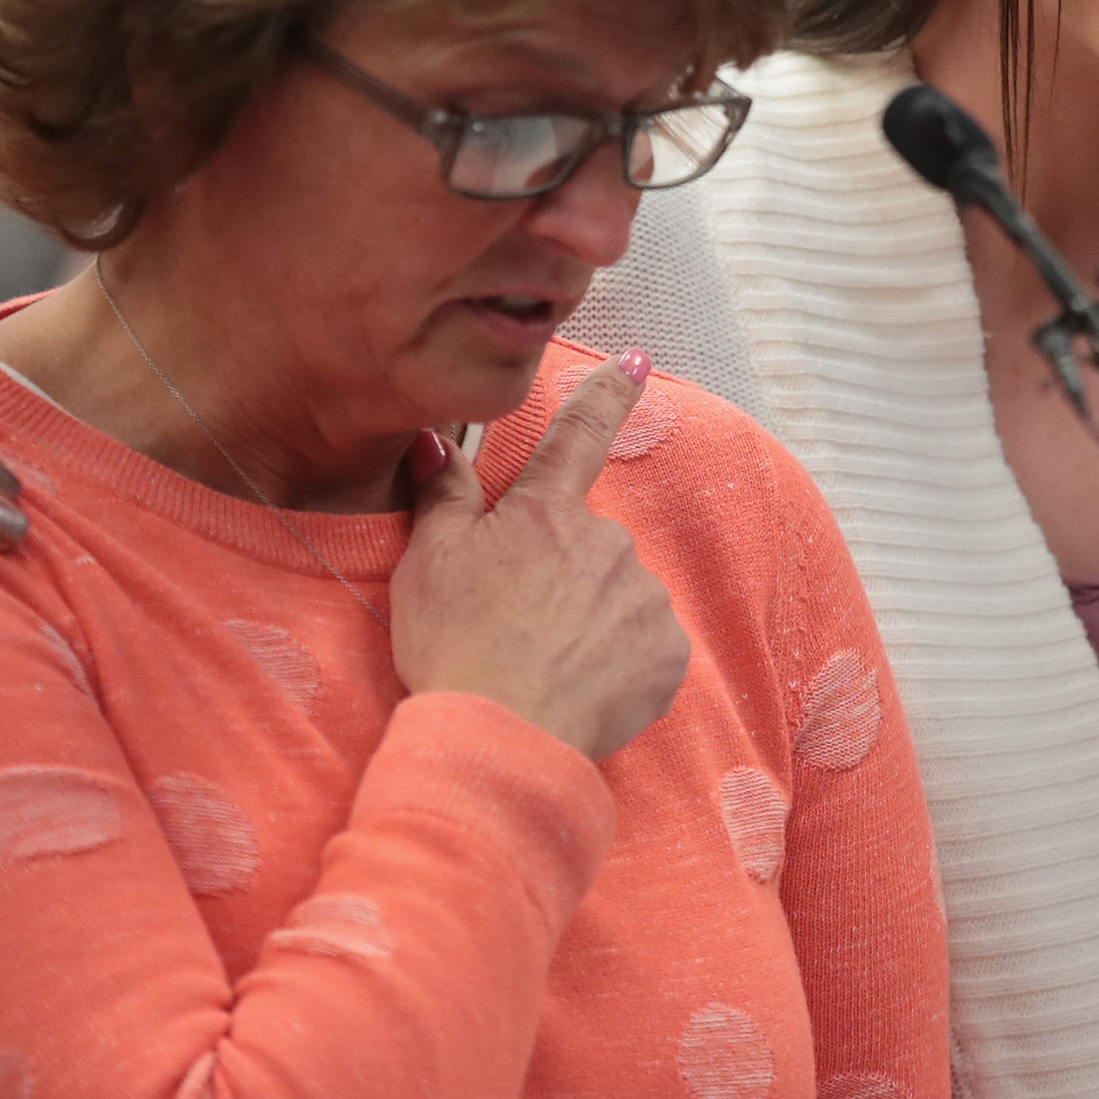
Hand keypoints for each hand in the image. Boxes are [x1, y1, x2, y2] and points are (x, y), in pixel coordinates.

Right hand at [390, 351, 688, 762]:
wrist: (501, 737)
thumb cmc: (455, 644)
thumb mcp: (429, 560)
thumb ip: (443, 493)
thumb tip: (435, 440)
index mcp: (547, 512)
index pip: (580, 434)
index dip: (608, 392)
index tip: (636, 360)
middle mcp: (607, 541)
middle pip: (589, 542)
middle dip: (563, 572)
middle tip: (516, 622)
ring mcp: (643, 597)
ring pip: (619, 595)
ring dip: (591, 619)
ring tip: (544, 663)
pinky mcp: (668, 654)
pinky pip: (646, 646)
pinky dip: (620, 663)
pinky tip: (581, 686)